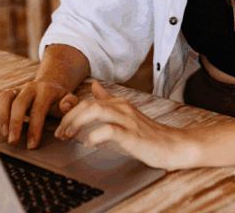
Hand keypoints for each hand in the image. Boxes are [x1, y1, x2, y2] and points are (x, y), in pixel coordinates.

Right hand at [0, 80, 76, 148]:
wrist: (50, 86)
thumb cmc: (58, 100)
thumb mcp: (69, 100)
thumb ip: (71, 104)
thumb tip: (65, 107)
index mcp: (45, 90)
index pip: (38, 109)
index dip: (35, 128)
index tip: (32, 144)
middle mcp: (29, 87)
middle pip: (19, 102)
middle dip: (15, 123)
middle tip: (14, 141)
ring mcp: (17, 89)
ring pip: (5, 96)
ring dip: (2, 115)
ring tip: (4, 132)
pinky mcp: (7, 92)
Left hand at [53, 82, 200, 169]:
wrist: (174, 146)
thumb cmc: (149, 133)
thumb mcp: (125, 113)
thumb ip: (109, 100)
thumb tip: (95, 87)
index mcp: (118, 103)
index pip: (87, 101)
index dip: (70, 112)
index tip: (60, 126)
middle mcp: (122, 108)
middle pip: (87, 104)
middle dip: (69, 118)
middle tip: (60, 133)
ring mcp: (128, 120)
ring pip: (96, 111)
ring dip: (77, 123)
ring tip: (69, 136)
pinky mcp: (132, 135)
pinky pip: (109, 130)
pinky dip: (95, 136)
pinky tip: (89, 144)